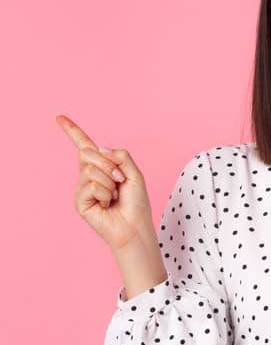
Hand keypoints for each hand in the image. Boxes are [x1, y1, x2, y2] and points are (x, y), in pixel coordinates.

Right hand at [56, 114, 153, 250]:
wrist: (135, 227)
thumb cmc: (136, 203)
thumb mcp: (134, 174)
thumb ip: (120, 156)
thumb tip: (99, 148)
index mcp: (102, 167)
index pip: (85, 146)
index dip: (73, 131)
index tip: (59, 117)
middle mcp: (89, 175)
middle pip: (88, 153)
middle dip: (108, 164)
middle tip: (120, 180)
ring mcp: (82, 187)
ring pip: (90, 169)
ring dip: (109, 182)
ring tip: (114, 196)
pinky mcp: (79, 200)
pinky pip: (90, 185)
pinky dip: (104, 193)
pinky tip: (107, 204)